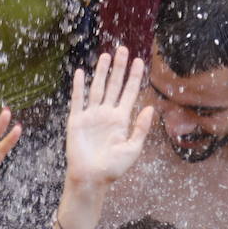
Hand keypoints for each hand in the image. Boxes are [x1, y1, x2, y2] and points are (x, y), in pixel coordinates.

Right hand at [65, 46, 154, 190]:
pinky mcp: (77, 120)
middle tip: (123, 49)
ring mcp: (91, 116)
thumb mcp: (132, 149)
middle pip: (114, 86)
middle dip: (119, 68)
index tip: (140, 61)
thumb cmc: (112, 168)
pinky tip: (82, 72)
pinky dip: (79, 86)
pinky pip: (78, 100)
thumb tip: (150, 108)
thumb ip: (141, 128)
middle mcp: (106, 115)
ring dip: (101, 72)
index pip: (129, 93)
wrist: (91, 178)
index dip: (135, 77)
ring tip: (106, 55)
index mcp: (121, 121)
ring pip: (97, 88)